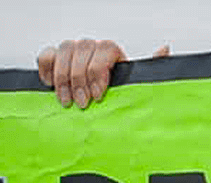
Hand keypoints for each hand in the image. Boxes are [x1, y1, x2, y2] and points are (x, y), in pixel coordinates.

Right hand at [36, 39, 170, 107]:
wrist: (102, 106)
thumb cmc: (120, 95)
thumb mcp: (138, 84)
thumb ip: (152, 67)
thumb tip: (164, 49)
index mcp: (113, 54)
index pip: (105, 49)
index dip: (99, 70)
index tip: (98, 95)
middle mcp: (92, 49)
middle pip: (83, 49)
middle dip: (80, 79)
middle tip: (82, 103)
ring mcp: (73, 53)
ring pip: (64, 51)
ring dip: (63, 78)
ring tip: (67, 101)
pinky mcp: (56, 60)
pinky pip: (46, 55)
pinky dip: (46, 68)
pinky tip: (50, 86)